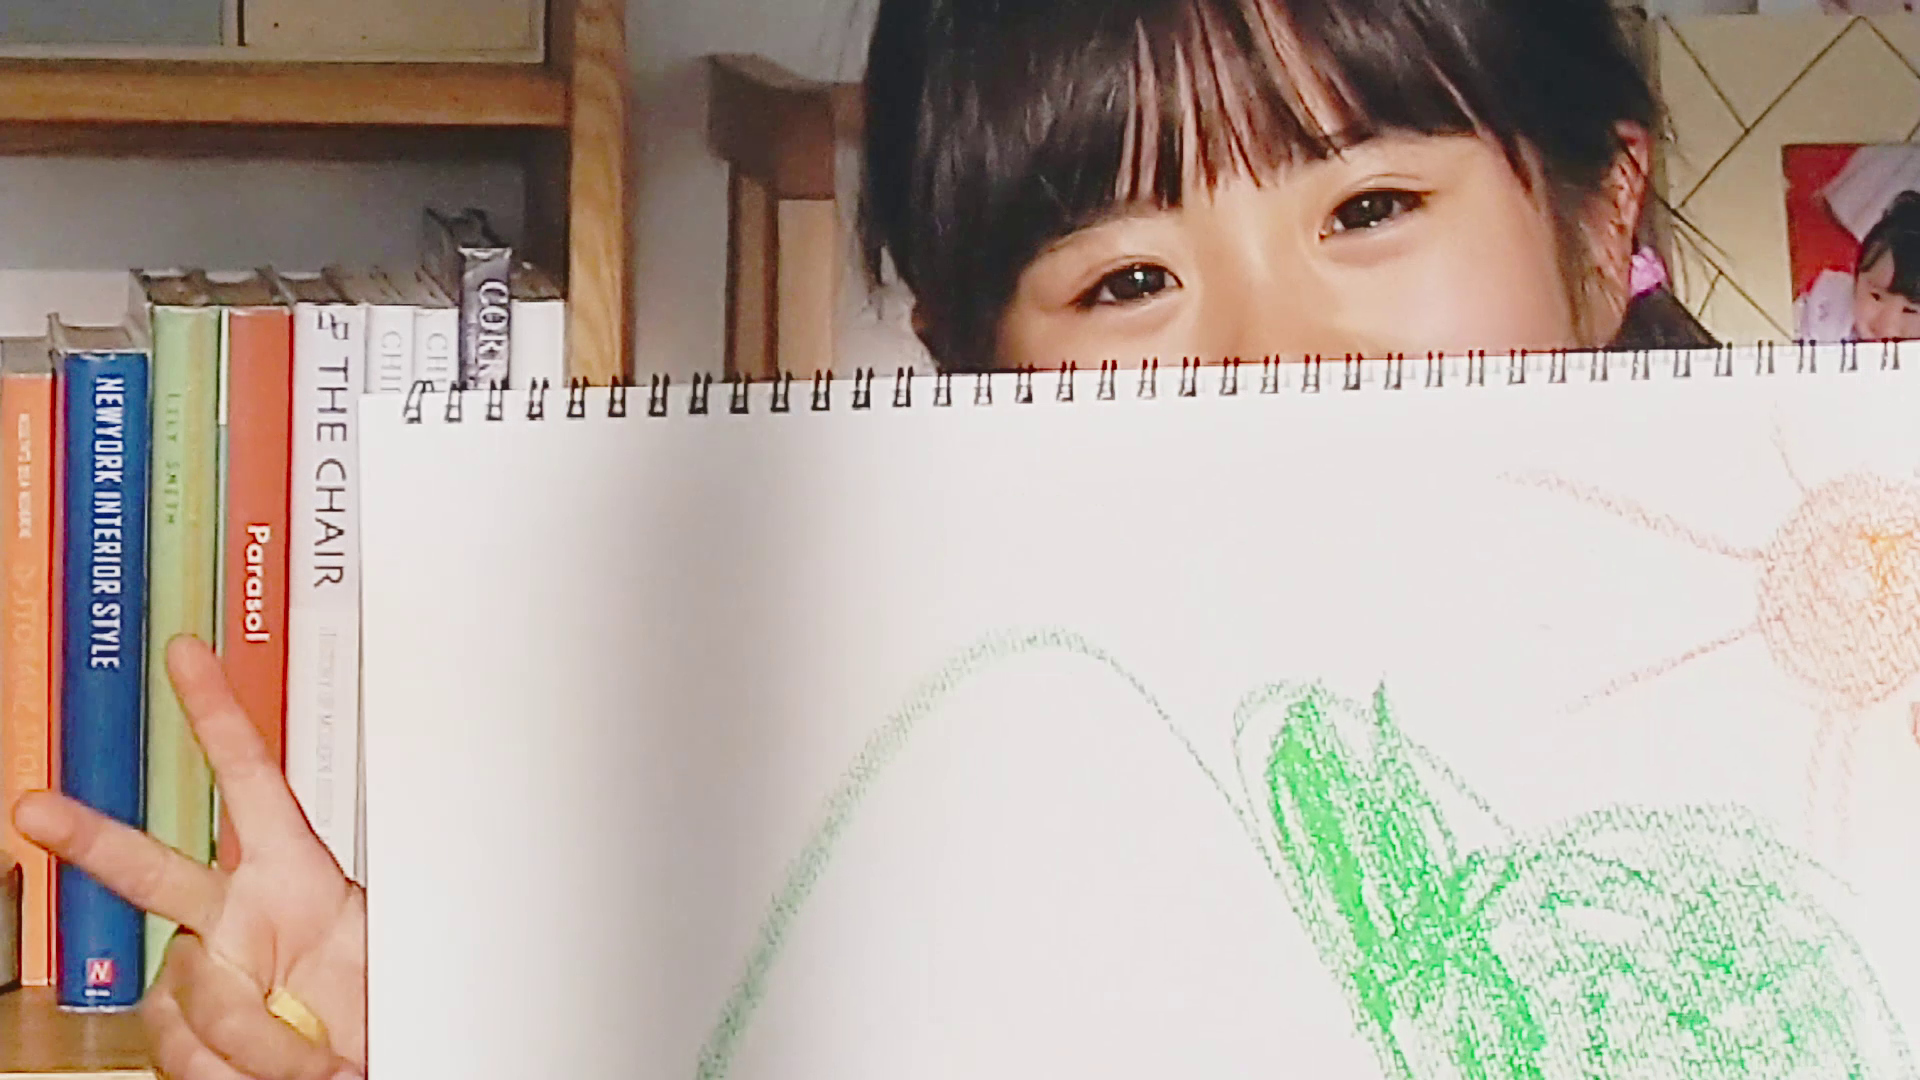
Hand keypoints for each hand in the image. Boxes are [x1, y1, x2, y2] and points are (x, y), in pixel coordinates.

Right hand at [12, 636, 366, 1079]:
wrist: (365, 1067)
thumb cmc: (380, 1004)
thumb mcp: (375, 959)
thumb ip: (316, 961)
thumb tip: (251, 994)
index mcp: (296, 875)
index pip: (251, 779)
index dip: (216, 714)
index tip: (186, 653)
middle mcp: (236, 916)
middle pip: (151, 871)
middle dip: (91, 837)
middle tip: (35, 809)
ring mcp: (204, 972)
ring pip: (184, 991)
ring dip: (251, 1038)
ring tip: (308, 1054)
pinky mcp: (181, 1031)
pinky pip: (177, 1047)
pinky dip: (226, 1072)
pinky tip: (262, 1072)